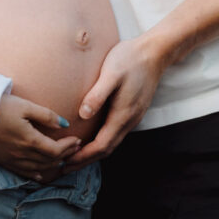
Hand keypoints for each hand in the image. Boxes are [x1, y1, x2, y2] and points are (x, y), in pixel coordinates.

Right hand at [0, 94, 81, 178]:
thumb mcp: (24, 106)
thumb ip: (46, 115)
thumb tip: (64, 124)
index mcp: (30, 140)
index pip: (56, 150)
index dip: (69, 147)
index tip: (78, 139)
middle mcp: (22, 155)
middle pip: (50, 161)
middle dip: (66, 155)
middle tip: (76, 148)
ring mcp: (12, 160)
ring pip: (39, 169)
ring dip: (54, 165)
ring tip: (64, 159)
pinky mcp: (3, 162)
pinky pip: (24, 173)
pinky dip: (37, 174)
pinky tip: (42, 173)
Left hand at [67, 36, 163, 167]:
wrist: (155, 51)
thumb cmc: (131, 59)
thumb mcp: (112, 73)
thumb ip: (98, 94)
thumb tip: (83, 114)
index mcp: (122, 115)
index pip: (101, 145)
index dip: (83, 157)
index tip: (65, 163)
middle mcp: (128, 121)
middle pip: (106, 150)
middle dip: (85, 160)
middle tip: (64, 167)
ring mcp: (131, 117)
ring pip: (111, 143)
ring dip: (92, 153)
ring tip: (73, 156)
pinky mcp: (131, 111)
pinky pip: (114, 134)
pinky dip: (100, 142)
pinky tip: (90, 137)